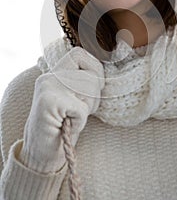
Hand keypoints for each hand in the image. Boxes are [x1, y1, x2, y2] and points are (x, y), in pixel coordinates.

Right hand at [20, 47, 104, 172]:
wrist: (40, 153)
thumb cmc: (62, 126)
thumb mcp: (74, 98)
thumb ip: (83, 81)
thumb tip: (105, 73)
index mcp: (55, 73)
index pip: (80, 54)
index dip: (94, 67)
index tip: (96, 86)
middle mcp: (49, 77)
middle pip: (91, 75)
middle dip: (94, 96)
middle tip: (82, 110)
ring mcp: (48, 88)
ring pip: (89, 88)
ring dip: (87, 109)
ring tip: (73, 118)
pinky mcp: (49, 103)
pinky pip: (81, 109)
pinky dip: (80, 122)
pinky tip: (68, 126)